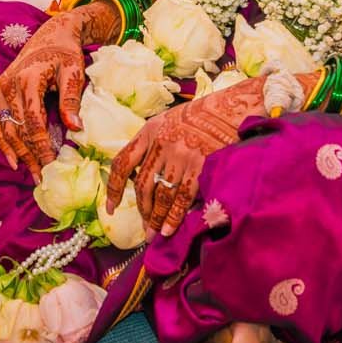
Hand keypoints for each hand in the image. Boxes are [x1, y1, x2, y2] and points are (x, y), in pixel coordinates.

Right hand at [0, 5, 109, 180]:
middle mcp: (9, 85)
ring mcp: (0, 88)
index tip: (51, 164)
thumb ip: (72, 98)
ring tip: (30, 173)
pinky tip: (13, 160)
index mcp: (28, 79)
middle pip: (17, 129)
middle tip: (42, 177)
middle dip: (29, 155)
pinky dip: (2, 142)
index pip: (33, 121)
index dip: (41, 145)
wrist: (51, 34)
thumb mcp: (75, 71)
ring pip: (5, 129)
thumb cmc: (66, 53)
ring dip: (17, 153)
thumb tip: (75, 127)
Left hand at [106, 74, 261, 236]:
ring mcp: (180, 155)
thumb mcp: (167, 121)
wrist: (231, 109)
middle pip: (142, 185)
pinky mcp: (199, 165)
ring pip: (161, 194)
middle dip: (142, 211)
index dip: (114, 188)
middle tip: (144, 229)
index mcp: (149, 131)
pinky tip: (169, 229)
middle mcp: (160, 143)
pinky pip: (182, 197)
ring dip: (156, 218)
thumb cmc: (200, 115)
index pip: (123, 163)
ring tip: (154, 234)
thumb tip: (142, 177)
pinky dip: (174, 216)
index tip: (110, 208)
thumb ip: (152, 144)